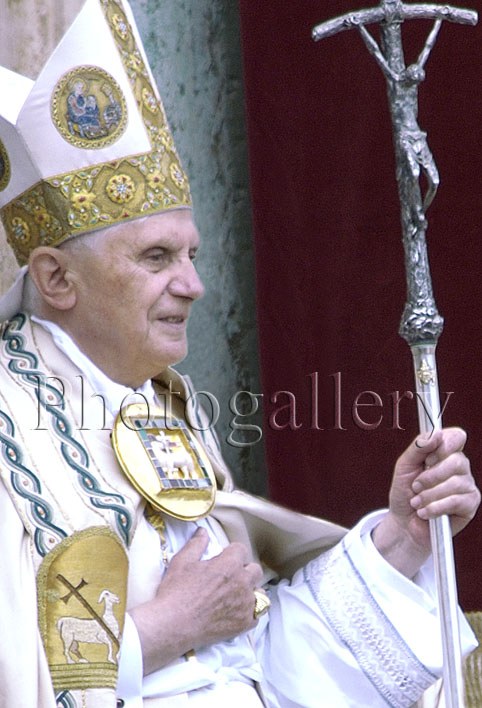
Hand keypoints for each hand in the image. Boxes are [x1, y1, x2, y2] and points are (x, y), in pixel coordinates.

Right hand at [130, 527, 262, 674]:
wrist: (172, 625)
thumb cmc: (175, 592)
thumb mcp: (182, 561)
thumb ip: (196, 544)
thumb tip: (203, 531)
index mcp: (229, 565)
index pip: (241, 550)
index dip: (232, 552)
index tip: (223, 558)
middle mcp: (242, 583)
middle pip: (255, 570)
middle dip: (245, 570)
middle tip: (230, 577)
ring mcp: (245, 604)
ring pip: (260, 593)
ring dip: (250, 591)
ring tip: (236, 596)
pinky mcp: (244, 624)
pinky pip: (258, 614)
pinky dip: (251, 612)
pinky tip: (238, 612)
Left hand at [372, 427, 479, 577]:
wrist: (404, 523)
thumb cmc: (405, 492)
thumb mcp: (404, 466)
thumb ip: (418, 447)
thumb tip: (436, 433)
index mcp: (445, 452)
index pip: (457, 436)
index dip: (445, 445)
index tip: (428, 459)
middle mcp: (460, 466)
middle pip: (457, 460)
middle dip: (430, 476)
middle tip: (416, 486)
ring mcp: (467, 485)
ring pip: (455, 483)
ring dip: (429, 495)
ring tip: (417, 502)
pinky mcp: (470, 504)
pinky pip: (457, 501)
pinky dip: (436, 507)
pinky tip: (425, 512)